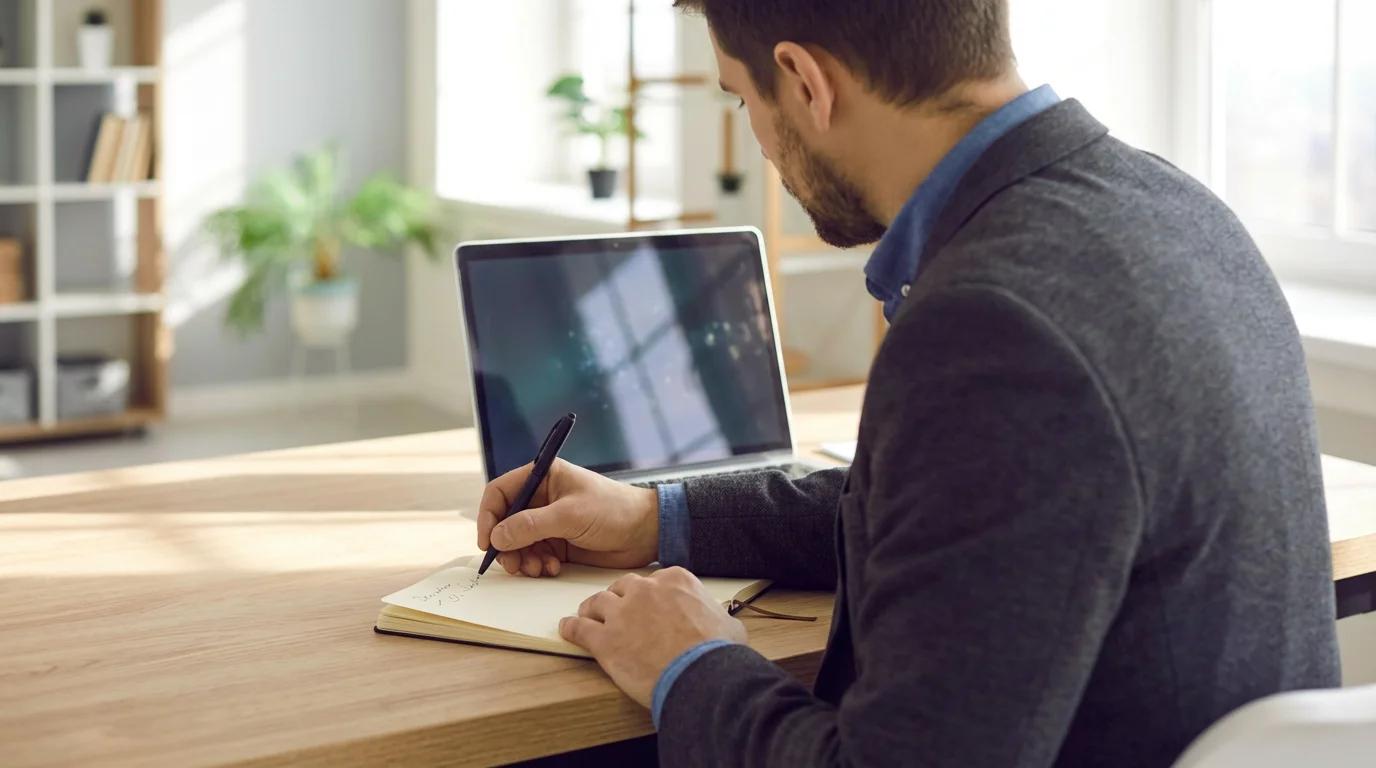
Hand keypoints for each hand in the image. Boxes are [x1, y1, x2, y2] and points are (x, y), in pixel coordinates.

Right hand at [477, 459, 659, 576]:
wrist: (646, 532)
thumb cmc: (614, 510)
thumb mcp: (570, 515)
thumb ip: (531, 525)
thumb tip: (497, 536)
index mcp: (543, 477)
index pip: (501, 492)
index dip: (489, 516)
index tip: (488, 541)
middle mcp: (542, 498)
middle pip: (505, 521)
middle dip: (506, 545)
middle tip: (514, 565)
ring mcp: (549, 521)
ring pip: (517, 542)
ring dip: (522, 559)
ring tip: (537, 569)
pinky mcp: (558, 542)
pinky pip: (534, 555)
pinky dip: (536, 565)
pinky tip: (551, 569)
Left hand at [558, 567, 746, 708]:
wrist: (700, 675)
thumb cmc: (716, 653)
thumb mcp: (727, 624)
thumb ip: (714, 615)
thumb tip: (720, 622)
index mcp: (675, 581)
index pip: (654, 580)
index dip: (648, 595)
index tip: (647, 604)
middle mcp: (645, 590)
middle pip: (623, 587)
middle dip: (619, 598)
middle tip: (617, 611)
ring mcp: (621, 613)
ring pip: (597, 603)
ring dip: (591, 609)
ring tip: (587, 616)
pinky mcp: (604, 639)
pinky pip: (579, 628)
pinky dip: (571, 628)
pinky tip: (567, 629)